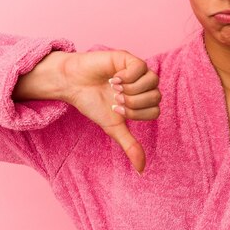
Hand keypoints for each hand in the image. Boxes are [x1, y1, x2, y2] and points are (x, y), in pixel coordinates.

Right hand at [61, 50, 159, 173]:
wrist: (73, 85)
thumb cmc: (94, 104)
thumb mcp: (113, 127)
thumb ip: (130, 145)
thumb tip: (142, 170)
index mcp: (143, 100)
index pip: (155, 111)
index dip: (135, 114)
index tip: (116, 110)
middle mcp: (143, 84)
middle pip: (156, 97)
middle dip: (132, 103)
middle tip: (114, 99)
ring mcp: (138, 70)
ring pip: (153, 81)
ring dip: (130, 90)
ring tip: (114, 88)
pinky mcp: (128, 58)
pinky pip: (141, 67)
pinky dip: (127, 77)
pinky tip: (113, 78)